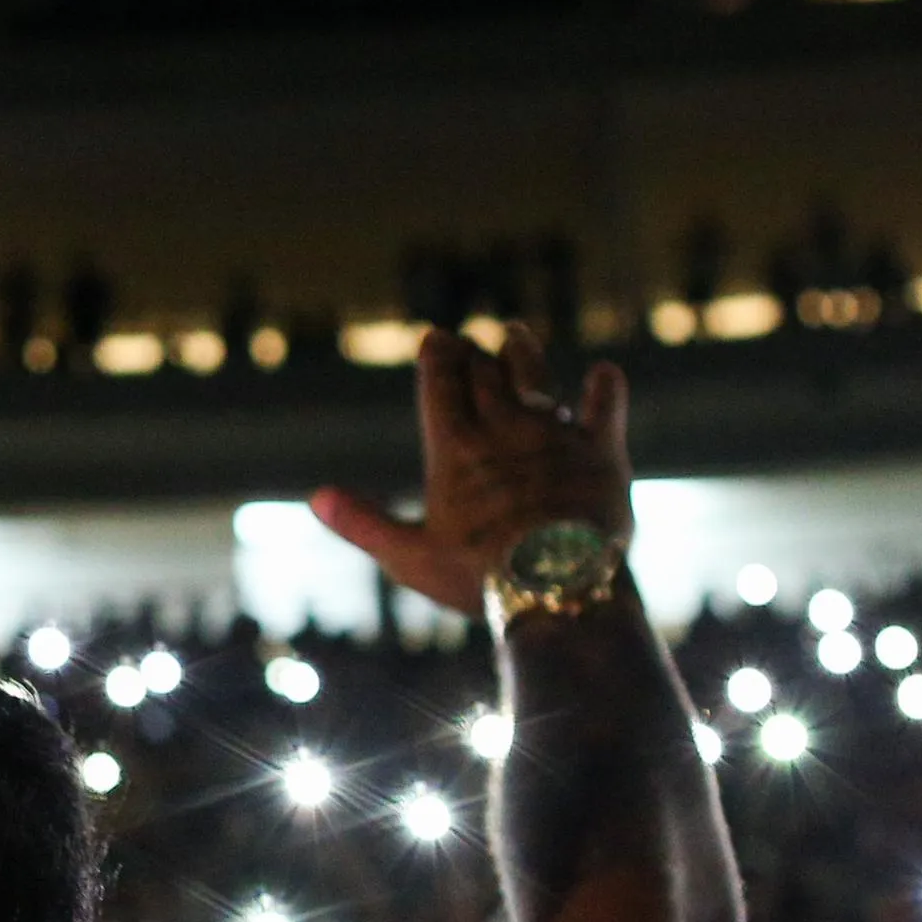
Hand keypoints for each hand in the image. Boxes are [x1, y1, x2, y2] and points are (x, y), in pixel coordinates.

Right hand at [307, 323, 632, 616]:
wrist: (558, 587)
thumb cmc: (477, 577)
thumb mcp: (409, 556)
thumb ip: (363, 523)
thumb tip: (317, 497)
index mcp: (455, 448)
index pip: (442, 383)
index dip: (438, 356)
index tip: (437, 338)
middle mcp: (504, 429)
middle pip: (486, 374)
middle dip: (474, 353)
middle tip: (469, 342)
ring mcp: (554, 436)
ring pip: (536, 377)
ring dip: (523, 352)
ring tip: (515, 334)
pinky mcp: (601, 451)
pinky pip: (604, 407)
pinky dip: (603, 389)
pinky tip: (604, 373)